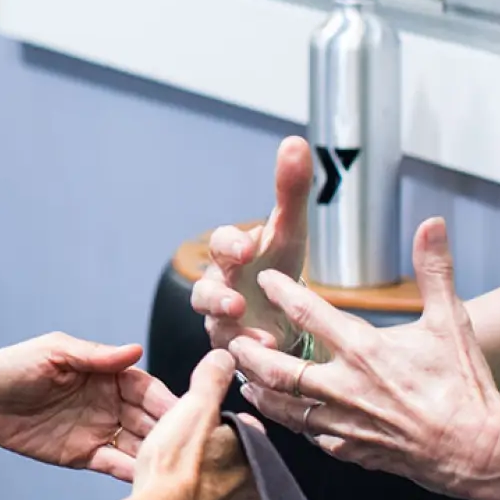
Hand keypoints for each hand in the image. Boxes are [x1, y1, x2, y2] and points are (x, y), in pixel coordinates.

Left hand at [0, 335, 174, 481]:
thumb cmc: (15, 366)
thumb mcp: (55, 353)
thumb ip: (95, 356)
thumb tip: (136, 350)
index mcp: (108, 375)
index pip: (146, 388)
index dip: (166, 401)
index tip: (189, 412)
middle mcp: (110, 404)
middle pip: (148, 420)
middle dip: (168, 433)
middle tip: (190, 448)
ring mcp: (98, 431)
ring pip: (135, 445)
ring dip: (154, 456)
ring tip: (173, 470)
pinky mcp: (82, 455)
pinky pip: (111, 464)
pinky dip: (128, 472)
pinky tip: (145, 481)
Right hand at [132, 349, 261, 499]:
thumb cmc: (173, 467)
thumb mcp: (191, 408)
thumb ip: (210, 380)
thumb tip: (226, 357)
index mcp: (253, 451)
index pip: (243, 430)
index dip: (217, 425)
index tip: (198, 429)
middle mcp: (255, 487)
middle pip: (234, 462)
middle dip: (213, 458)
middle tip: (182, 457)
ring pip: (224, 493)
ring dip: (205, 487)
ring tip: (176, 483)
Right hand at [191, 136, 311, 352]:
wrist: (281, 315)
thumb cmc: (279, 267)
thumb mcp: (289, 231)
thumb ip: (290, 190)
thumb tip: (296, 141)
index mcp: (231, 255)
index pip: (220, 244)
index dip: (230, 245)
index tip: (248, 247)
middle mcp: (219, 287)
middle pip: (203, 290)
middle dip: (217, 296)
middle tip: (236, 300)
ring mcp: (221, 322)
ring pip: (213, 327)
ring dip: (231, 332)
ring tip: (256, 339)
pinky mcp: (232, 351)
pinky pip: (231, 356)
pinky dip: (248, 358)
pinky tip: (269, 355)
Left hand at [228, 217, 499, 495]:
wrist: (476, 450)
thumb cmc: (464, 385)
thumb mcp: (451, 321)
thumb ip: (435, 270)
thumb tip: (432, 222)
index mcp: (365, 350)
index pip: (308, 314)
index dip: (281, 293)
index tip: (264, 280)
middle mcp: (345, 387)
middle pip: (277, 369)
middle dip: (249, 353)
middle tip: (231, 340)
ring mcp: (344, 423)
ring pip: (284, 408)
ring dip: (260, 390)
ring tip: (244, 378)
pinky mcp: (350, 451)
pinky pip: (309, 436)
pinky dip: (292, 423)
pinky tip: (285, 416)